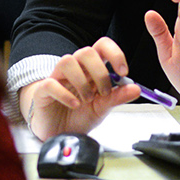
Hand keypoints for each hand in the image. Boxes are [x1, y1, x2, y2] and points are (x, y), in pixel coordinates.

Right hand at [21, 37, 139, 140]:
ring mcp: (57, 78)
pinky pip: (51, 83)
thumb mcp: (103, 107)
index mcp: (91, 68)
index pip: (102, 46)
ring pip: (67, 61)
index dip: (115, 54)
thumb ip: (117, 97)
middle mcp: (75, 69)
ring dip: (82, 82)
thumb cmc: (78, 115)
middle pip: (86, 52)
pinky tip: (74, 105)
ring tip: (87, 100)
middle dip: (99, 72)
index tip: (123, 72)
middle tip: (104, 92)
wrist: (59, 133)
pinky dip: (65, 94)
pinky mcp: (43, 91)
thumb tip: (136, 89)